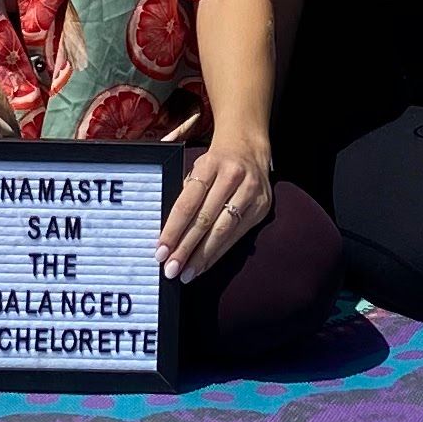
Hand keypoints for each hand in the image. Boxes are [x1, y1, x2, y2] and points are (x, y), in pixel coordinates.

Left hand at [161, 132, 274, 279]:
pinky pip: (237, 235)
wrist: (249, 147)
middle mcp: (233, 177)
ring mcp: (251, 192)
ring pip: (223, 230)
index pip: (188, 202)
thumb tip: (169, 236)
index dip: (173, 229)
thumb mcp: (198, 168)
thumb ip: (187, 195)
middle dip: (186, 248)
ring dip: (202, 256)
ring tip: (186, 273)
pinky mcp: (262, 207)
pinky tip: (205, 265)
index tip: (160, 251)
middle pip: (205, 220)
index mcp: (210, 164)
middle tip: (170, 270)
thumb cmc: (216, 163)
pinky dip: (218, 252)